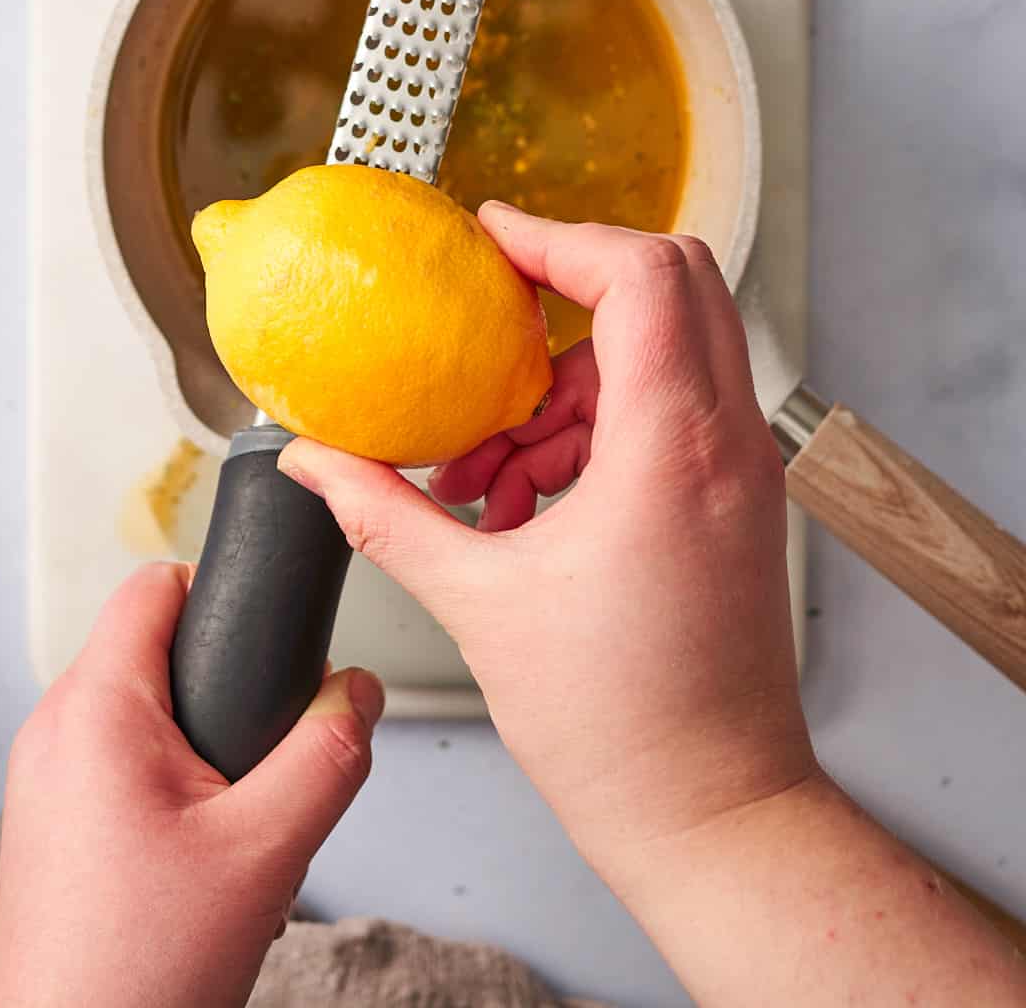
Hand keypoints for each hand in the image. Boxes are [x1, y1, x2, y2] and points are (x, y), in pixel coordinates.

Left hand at [0, 563, 382, 1007]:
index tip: (277, 633)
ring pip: (145, 708)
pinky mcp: (52, 823)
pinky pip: (122, 761)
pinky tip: (208, 852)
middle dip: (228, 682)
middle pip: (158, 646)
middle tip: (271, 749)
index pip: (156, 583)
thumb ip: (328, 753)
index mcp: (96, 707)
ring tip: (242, 817)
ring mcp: (46, 778)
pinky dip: (175, 784)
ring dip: (206, 742)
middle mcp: (56, 728)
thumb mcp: (265, 850)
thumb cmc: (134, 972)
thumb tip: (358, 691)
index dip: (225, 592)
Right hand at [277, 205, 812, 899]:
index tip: (490, 238)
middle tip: (491, 311)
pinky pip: (667, 412)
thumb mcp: (480, 605)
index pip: (641, 272)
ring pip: (664, 349)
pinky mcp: (735, 500)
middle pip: (674, 281)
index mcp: (675, 447)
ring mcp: (743, 469)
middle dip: (572, 282)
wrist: (715, 817)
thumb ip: (385, 515)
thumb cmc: (622, 729)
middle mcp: (728, 442)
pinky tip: (524, 499)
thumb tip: (311, 462)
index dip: (558, 236)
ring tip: (488, 462)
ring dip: (569, 378)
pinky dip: (594, 426)